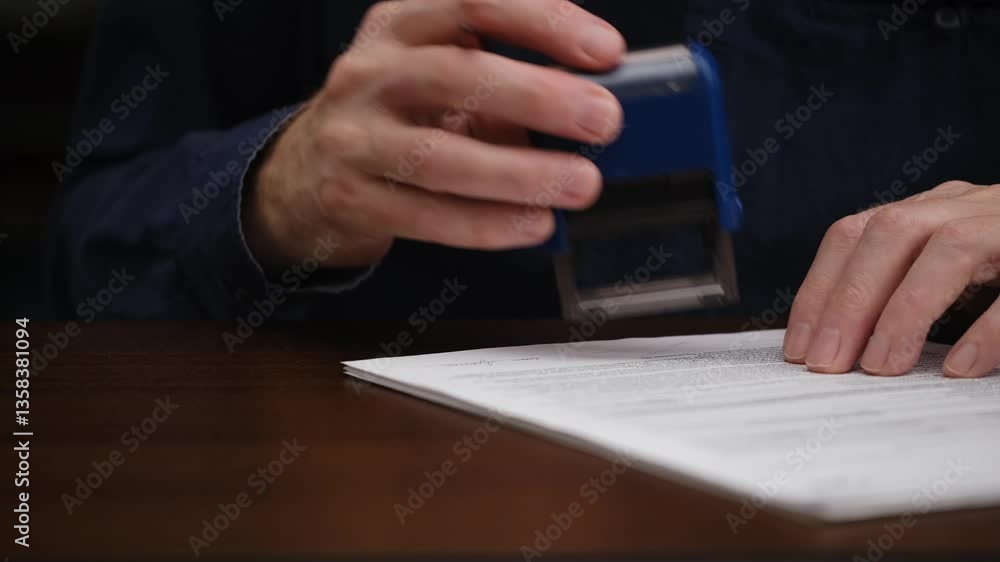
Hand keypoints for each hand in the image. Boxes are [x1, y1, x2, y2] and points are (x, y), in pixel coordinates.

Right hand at [245, 0, 625, 268]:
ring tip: (579, 184)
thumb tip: (588, 106)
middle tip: (603, 120)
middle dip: (539, 96)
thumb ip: (505, 78)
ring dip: (521, 173)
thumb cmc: (395, 114)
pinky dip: (488, 224)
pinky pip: (427, 216)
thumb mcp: (437, 72)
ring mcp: (354, 138)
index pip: (473, 1)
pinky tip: (534, 223)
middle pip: (457, 75)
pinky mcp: (352, 198)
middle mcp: (370, 72)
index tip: (606, 51)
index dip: (543, 21)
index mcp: (400, 24)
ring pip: (441, 157)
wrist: (306, 173)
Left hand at [783, 181, 999, 377]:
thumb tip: (835, 343)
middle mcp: (967, 206)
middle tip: (828, 365)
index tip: (799, 347)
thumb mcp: (947, 265)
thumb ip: (902, 286)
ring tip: (883, 366)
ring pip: (951, 249)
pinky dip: (989, 328)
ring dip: (907, 311)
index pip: (854, 233)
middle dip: (849, 302)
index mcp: (931, 211)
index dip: (818, 288)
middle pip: (891, 234)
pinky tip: (962, 367)